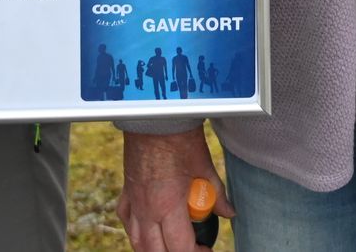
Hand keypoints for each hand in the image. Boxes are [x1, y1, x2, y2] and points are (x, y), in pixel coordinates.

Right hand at [118, 128, 231, 251]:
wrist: (154, 116)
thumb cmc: (179, 138)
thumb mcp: (204, 166)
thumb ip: (216, 194)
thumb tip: (228, 213)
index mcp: (167, 205)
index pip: (180, 248)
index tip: (207, 250)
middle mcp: (147, 209)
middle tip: (192, 249)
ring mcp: (134, 202)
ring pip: (137, 242)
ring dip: (154, 249)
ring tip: (171, 245)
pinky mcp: (126, 191)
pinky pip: (127, 221)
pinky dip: (137, 230)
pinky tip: (148, 227)